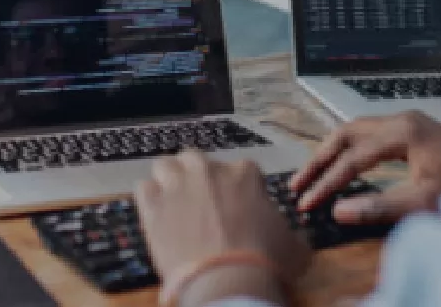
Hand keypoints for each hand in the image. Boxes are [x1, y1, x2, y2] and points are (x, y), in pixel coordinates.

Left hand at [135, 151, 309, 306]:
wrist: (228, 281)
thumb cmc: (266, 262)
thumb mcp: (294, 246)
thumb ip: (291, 233)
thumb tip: (297, 238)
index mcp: (244, 173)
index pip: (239, 169)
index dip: (237, 189)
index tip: (236, 208)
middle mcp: (209, 170)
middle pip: (195, 159)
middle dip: (197, 176)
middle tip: (200, 202)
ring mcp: (178, 185)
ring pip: (164, 165)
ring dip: (168, 181)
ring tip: (173, 204)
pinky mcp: (153, 205)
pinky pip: (143, 189)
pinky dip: (149, 200)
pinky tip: (157, 216)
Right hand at [290, 112, 440, 224]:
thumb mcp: (424, 203)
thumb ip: (379, 207)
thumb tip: (339, 212)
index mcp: (403, 131)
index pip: (352, 157)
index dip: (327, 182)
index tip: (307, 203)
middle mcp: (402, 120)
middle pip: (346, 133)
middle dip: (320, 160)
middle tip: (298, 185)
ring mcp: (408, 123)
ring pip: (356, 131)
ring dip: (332, 154)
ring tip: (311, 178)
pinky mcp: (413, 131)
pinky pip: (370, 136)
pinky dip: (350, 151)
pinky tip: (342, 168)